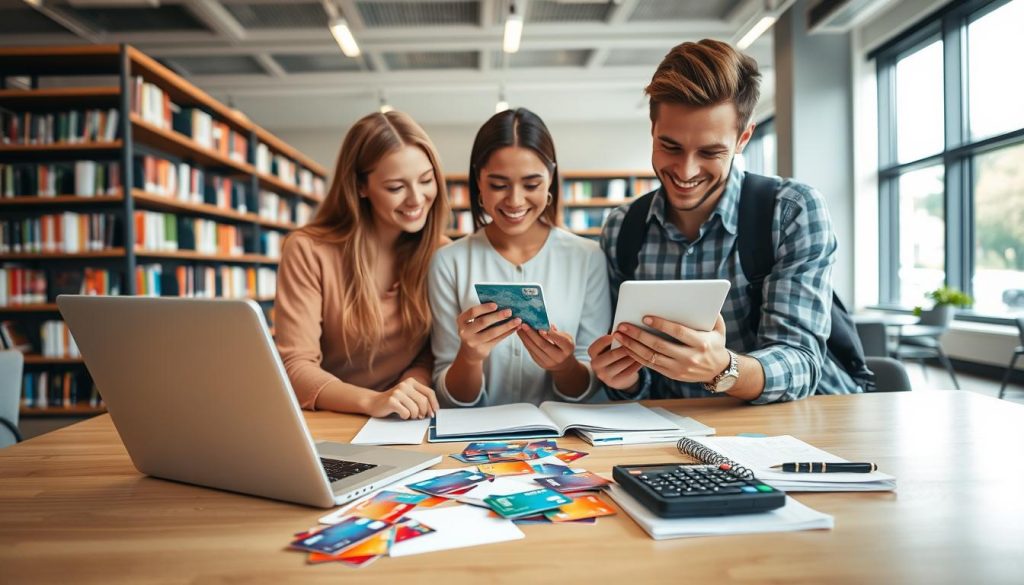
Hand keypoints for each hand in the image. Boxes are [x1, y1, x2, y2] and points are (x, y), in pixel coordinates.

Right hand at [366, 378, 439, 419]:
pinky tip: (400, 414)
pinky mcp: (392, 400)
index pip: (429, 392)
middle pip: (423, 401)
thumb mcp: (408, 396)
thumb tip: (433, 411)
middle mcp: (405, 384)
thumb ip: (420, 399)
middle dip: (424, 412)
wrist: (374, 402)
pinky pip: (406, 413)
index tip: (434, 413)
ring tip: (408, 415)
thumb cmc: (394, 401)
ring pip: (415, 409)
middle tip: (420, 417)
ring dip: (413, 416)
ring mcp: (398, 392)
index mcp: (411, 381)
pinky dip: (405, 417)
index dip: (434, 404)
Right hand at [455, 303, 521, 363]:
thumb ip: (481, 314)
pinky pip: (497, 339)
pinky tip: (514, 328)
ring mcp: (473, 342)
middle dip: (498, 316)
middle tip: (509, 311)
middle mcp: (465, 332)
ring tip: (517, 320)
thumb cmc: (473, 332)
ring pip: (493, 332)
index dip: (484, 308)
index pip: (472, 312)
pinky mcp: (482, 349)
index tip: (496, 305)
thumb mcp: (471, 322)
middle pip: (483, 322)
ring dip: (507, 326)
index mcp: (461, 321)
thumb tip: (501, 305)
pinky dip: (507, 333)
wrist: (469, 352)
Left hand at [518, 323, 575, 371]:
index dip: (550, 334)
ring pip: (535, 349)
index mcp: (568, 347)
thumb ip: (556, 331)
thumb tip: (544, 323)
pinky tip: (521, 335)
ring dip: (525, 338)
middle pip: (543, 345)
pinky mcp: (540, 363)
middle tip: (524, 325)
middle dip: (532, 334)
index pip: (559, 340)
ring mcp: (549, 362)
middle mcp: (559, 356)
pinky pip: (531, 352)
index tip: (540, 328)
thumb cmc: (563, 345)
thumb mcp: (565, 337)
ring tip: (519, 328)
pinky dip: (526, 342)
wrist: (563, 363)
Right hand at [587, 334, 642, 390]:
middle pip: (612, 354)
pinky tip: (643, 358)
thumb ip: (615, 339)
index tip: (619, 332)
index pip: (599, 344)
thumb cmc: (614, 353)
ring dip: (633, 355)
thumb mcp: (610, 346)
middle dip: (625, 347)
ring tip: (643, 349)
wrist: (615, 375)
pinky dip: (636, 364)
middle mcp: (595, 365)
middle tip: (636, 341)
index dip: (608, 339)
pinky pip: (629, 372)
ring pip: (622, 363)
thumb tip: (625, 330)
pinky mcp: (615, 383)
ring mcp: (604, 376)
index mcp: (593, 353)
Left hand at [612, 314, 730, 382]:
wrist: (719, 371)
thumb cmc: (716, 344)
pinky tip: (626, 347)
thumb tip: (702, 299)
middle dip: (639, 335)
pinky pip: (651, 365)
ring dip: (632, 346)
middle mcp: (689, 357)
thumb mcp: (719, 329)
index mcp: (701, 343)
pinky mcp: (672, 375)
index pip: (678, 332)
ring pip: (651, 357)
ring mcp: (679, 368)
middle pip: (659, 345)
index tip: (645, 317)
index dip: (661, 325)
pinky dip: (636, 356)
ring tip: (619, 336)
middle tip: (623, 326)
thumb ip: (712, 315)